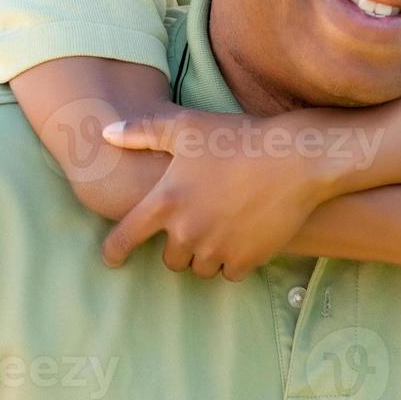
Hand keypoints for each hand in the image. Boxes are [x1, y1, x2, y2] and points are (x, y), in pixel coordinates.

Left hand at [99, 109, 329, 280]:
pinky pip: (229, 273)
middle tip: (195, 222)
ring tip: (220, 226)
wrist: (295, 158)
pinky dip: (232, 260)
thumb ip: (142, 131)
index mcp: (165, 201)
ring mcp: (217, 249)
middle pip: (170, 259)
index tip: (112, 259)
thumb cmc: (237, 137)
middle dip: (178, 246)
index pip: (126, 237)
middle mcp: (187, 231)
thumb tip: (106, 132)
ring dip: (204, 255)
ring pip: (200, 268)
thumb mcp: (186, 126)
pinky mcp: (246, 260)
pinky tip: (241, 236)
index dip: (114, 251)